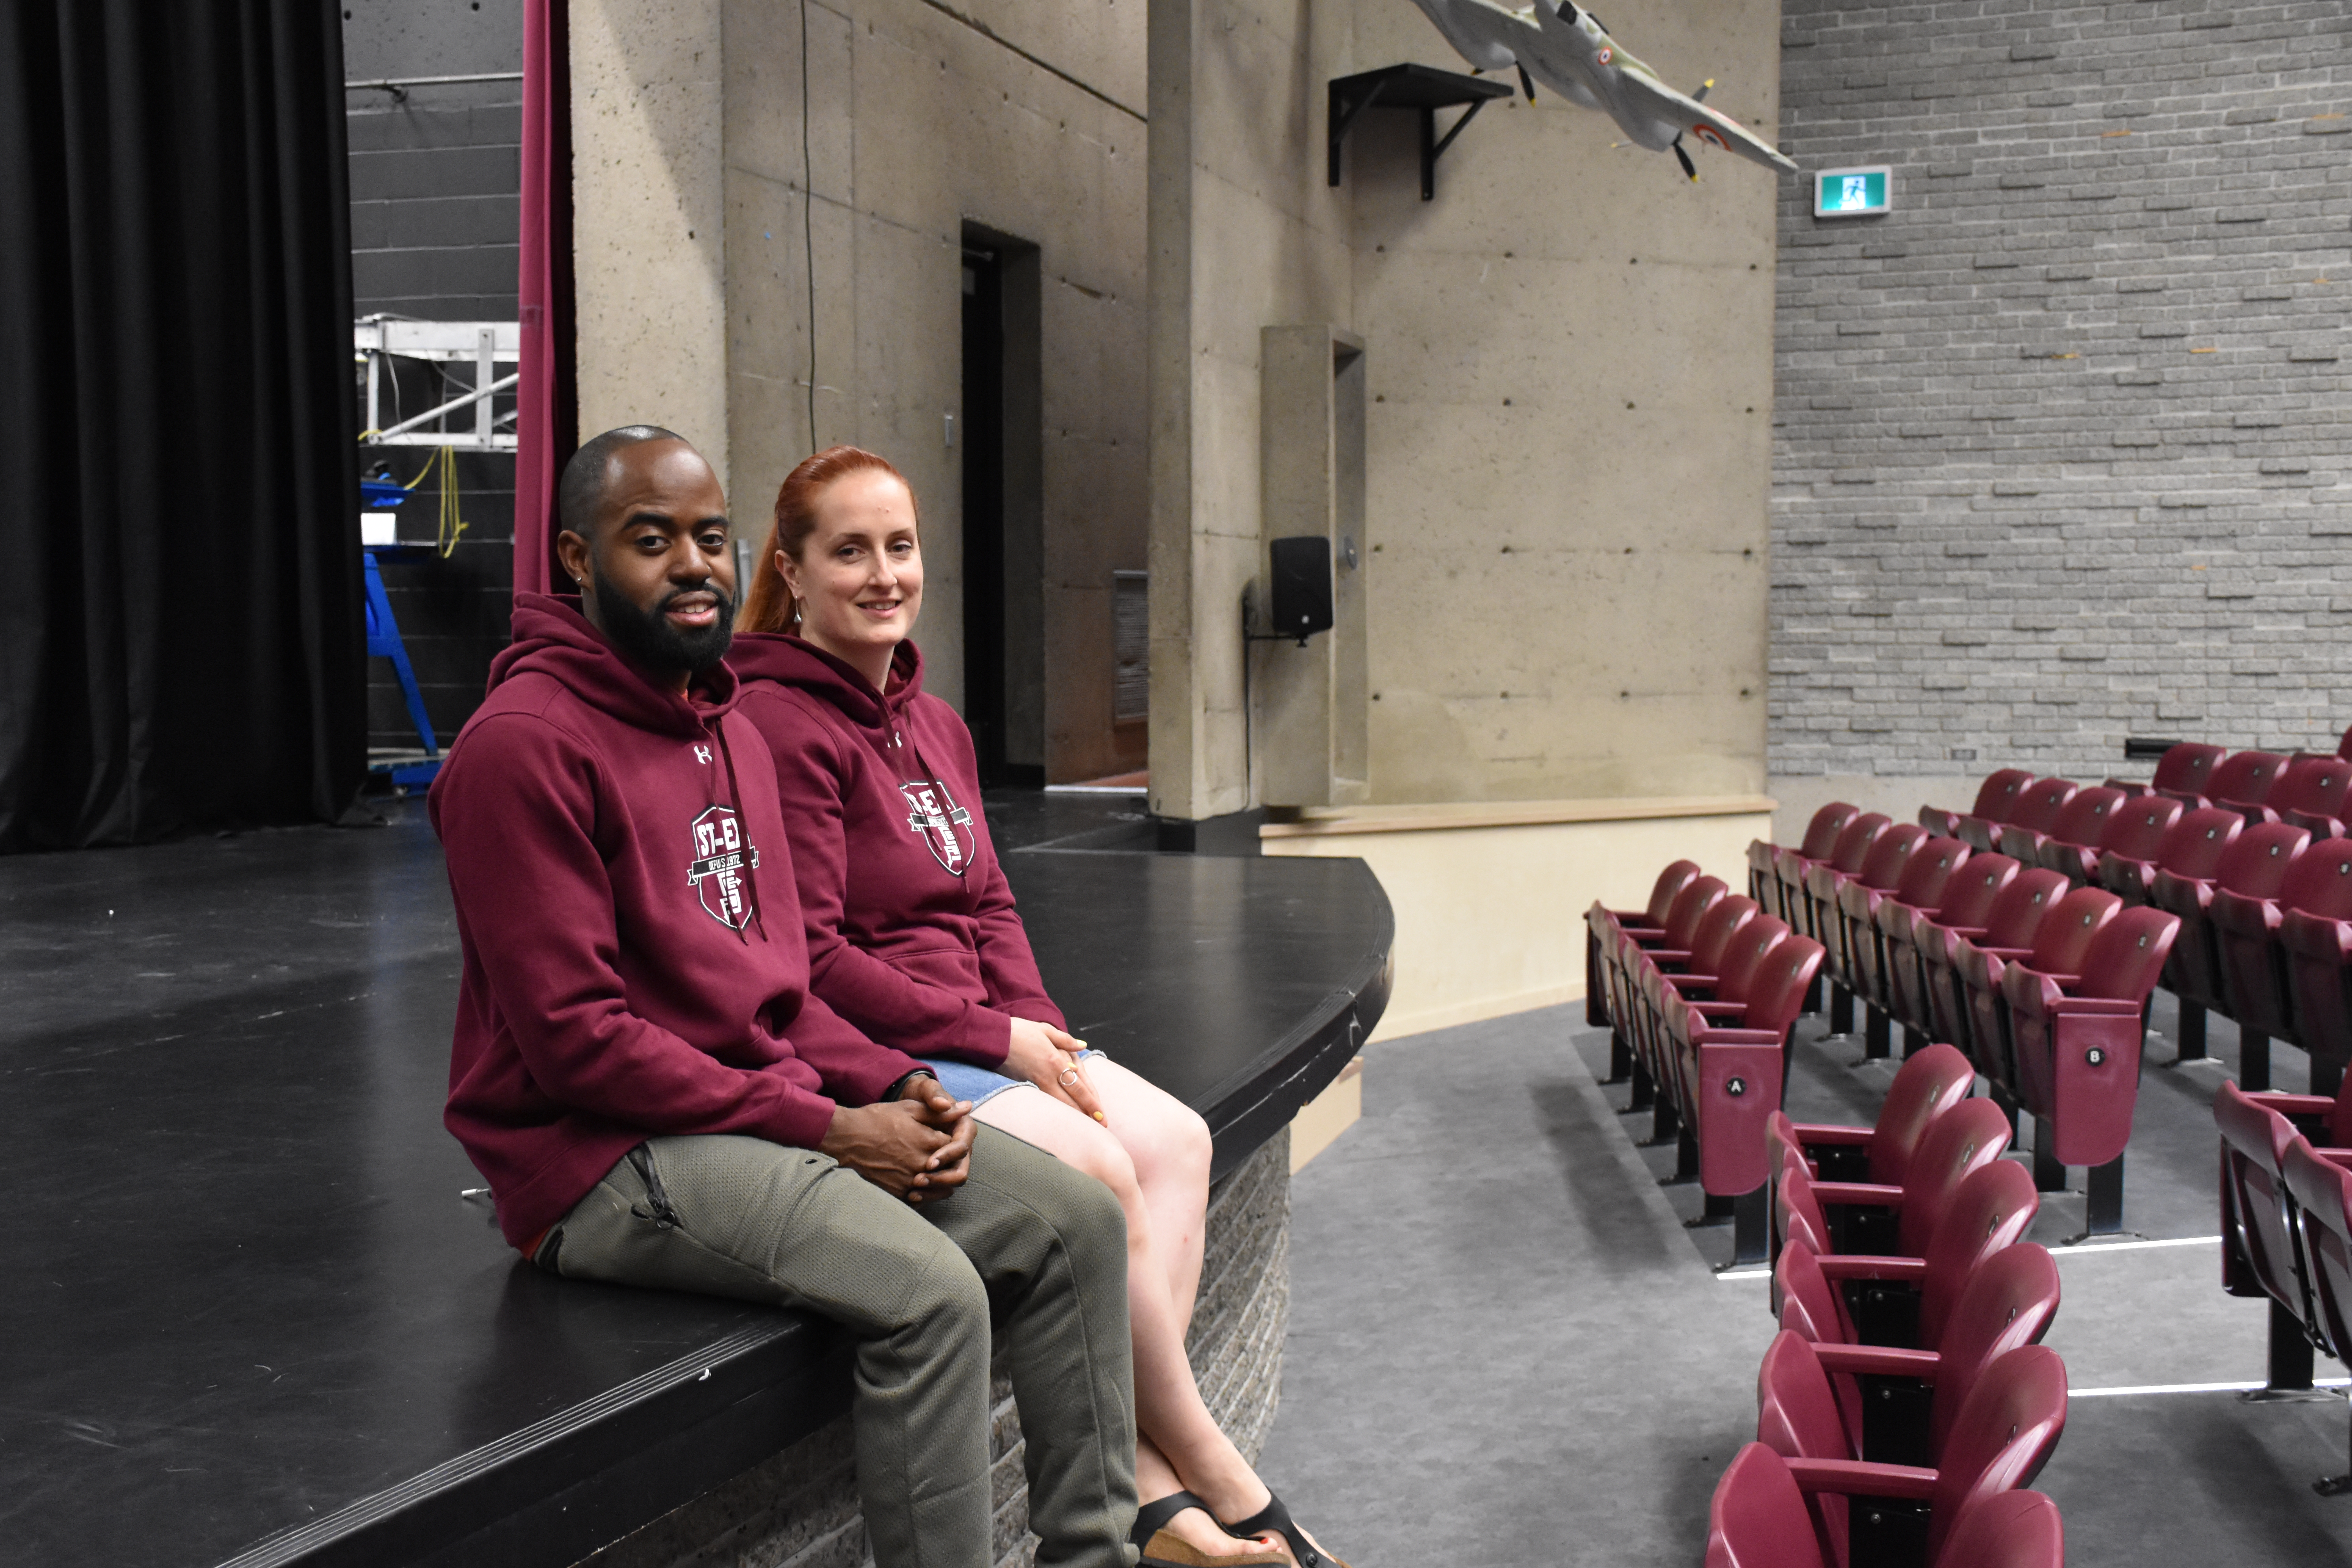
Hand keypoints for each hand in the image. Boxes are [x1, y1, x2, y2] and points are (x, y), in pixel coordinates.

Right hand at [820, 1077, 974, 1202]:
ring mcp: (910, 1181)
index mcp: (930, 1142)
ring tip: (931, 1171)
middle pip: (953, 1171)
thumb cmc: (877, 1120)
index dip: (954, 1143)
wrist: (846, 1139)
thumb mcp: (910, 1108)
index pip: (958, 1148)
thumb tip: (967, 1107)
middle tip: (940, 1157)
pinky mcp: (897, 1193)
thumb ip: (941, 1112)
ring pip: (940, 1189)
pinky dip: (923, 1193)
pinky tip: (916, 1183)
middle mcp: (924, 1164)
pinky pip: (921, 1199)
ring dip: (940, 1181)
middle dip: (950, 1164)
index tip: (945, 1139)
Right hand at [1003, 1017, 1104, 1122]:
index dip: (1091, 1103)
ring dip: (1071, 1116)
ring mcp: (1034, 1082)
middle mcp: (1048, 1074)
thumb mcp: (1045, 1030)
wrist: (992, 1037)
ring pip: (1057, 1104)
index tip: (1101, 1115)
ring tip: (1083, 1126)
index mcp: (1056, 1060)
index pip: (1079, 1087)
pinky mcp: (1023, 1085)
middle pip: (1070, 1100)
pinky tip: (1059, 1117)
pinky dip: (1054, 1110)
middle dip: (1086, 1115)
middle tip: (1099, 1126)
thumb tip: (1082, 1046)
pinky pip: (1042, 1101)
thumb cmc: (1019, 1031)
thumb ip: (1065, 1039)